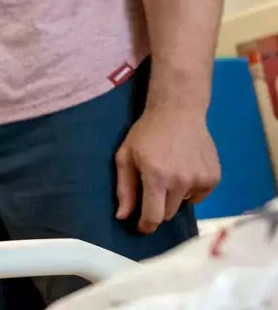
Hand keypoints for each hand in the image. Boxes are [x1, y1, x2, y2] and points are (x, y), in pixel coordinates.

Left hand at [115, 102, 220, 234]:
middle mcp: (181, 181)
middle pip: (168, 213)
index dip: (146, 226)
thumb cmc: (147, 133)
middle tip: (153, 187)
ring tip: (170, 173)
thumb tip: (123, 217)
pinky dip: (191, 189)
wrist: (178, 112)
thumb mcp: (126, 156)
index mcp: (157, 177)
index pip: (154, 216)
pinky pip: (199, 195)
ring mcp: (200, 179)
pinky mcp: (214, 177)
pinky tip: (184, 169)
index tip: (141, 227)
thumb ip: (125, 188)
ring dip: (175, 196)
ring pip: (183, 204)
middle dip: (158, 206)